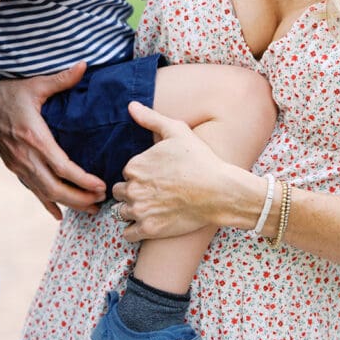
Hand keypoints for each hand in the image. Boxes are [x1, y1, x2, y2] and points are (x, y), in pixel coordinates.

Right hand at [0, 65, 106, 218]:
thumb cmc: (6, 89)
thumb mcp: (35, 84)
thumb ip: (61, 79)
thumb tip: (84, 65)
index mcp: (34, 137)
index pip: (62, 168)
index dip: (83, 180)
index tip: (101, 185)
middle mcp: (25, 156)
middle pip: (55, 188)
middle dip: (80, 198)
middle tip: (101, 201)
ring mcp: (17, 163)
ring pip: (44, 193)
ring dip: (68, 203)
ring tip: (90, 208)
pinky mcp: (12, 165)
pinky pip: (31, 189)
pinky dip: (46, 203)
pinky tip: (58, 213)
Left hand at [112, 100, 243, 240]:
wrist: (219, 191)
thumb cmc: (200, 159)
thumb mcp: (176, 131)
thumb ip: (150, 119)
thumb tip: (131, 105)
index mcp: (135, 166)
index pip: (127, 172)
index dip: (140, 174)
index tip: (155, 176)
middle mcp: (133, 188)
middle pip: (120, 192)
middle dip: (132, 192)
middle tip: (152, 193)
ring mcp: (140, 210)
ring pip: (122, 212)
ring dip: (132, 210)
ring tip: (150, 208)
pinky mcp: (149, 229)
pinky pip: (128, 233)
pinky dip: (134, 230)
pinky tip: (147, 222)